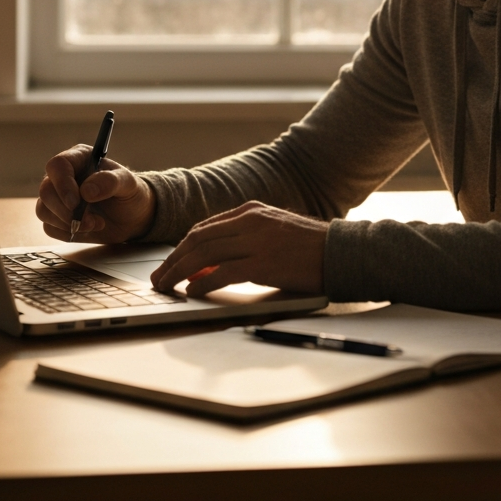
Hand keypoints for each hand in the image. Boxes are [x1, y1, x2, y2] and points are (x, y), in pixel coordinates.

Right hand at [35, 144, 155, 243]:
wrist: (133, 217)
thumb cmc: (130, 193)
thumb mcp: (128, 184)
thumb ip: (110, 182)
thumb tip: (86, 190)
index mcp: (80, 159)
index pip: (58, 165)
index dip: (63, 184)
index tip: (76, 202)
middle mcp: (65, 177)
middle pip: (46, 191)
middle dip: (66, 210)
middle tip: (90, 219)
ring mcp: (58, 198)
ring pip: (43, 210)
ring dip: (67, 223)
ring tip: (95, 223)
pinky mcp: (57, 218)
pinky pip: (50, 228)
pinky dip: (68, 232)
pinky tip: (89, 228)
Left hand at [150, 201, 326, 296]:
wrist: (342, 250)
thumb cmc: (311, 246)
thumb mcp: (275, 231)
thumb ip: (246, 239)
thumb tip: (211, 263)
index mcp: (252, 211)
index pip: (205, 227)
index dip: (183, 247)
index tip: (171, 263)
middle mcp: (251, 221)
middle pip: (198, 239)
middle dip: (173, 260)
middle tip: (159, 278)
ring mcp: (256, 241)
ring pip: (204, 254)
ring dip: (179, 272)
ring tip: (167, 286)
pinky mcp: (263, 263)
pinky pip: (222, 272)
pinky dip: (203, 282)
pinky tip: (193, 290)